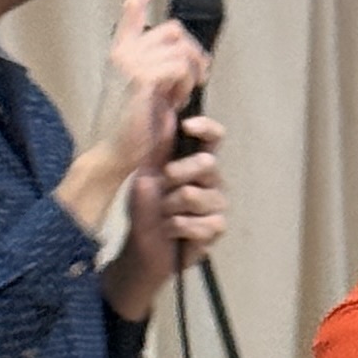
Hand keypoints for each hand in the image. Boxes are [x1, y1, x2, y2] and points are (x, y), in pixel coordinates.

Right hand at [56, 0, 209, 239]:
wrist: (116, 154)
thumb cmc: (133, 128)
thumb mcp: (151, 90)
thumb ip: (163, 67)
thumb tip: (188, 55)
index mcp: (121, 50)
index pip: (135, 6)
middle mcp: (122, 50)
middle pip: (175, 30)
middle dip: (194, 55)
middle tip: (193, 83)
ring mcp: (130, 62)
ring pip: (181, 48)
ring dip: (192, 74)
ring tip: (179, 97)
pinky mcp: (141, 78)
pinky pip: (180, 67)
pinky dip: (186, 86)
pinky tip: (174, 103)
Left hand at [110, 115, 225, 314]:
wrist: (140, 245)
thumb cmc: (145, 206)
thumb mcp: (145, 172)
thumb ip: (158, 146)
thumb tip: (165, 111)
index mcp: (197, 161)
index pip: (214, 137)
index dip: (206, 128)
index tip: (187, 126)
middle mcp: (212, 180)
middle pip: (207, 164)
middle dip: (176, 174)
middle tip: (162, 185)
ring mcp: (217, 204)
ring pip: (196, 196)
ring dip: (169, 207)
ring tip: (163, 215)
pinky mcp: (216, 229)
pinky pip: (201, 223)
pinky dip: (177, 228)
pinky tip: (171, 232)